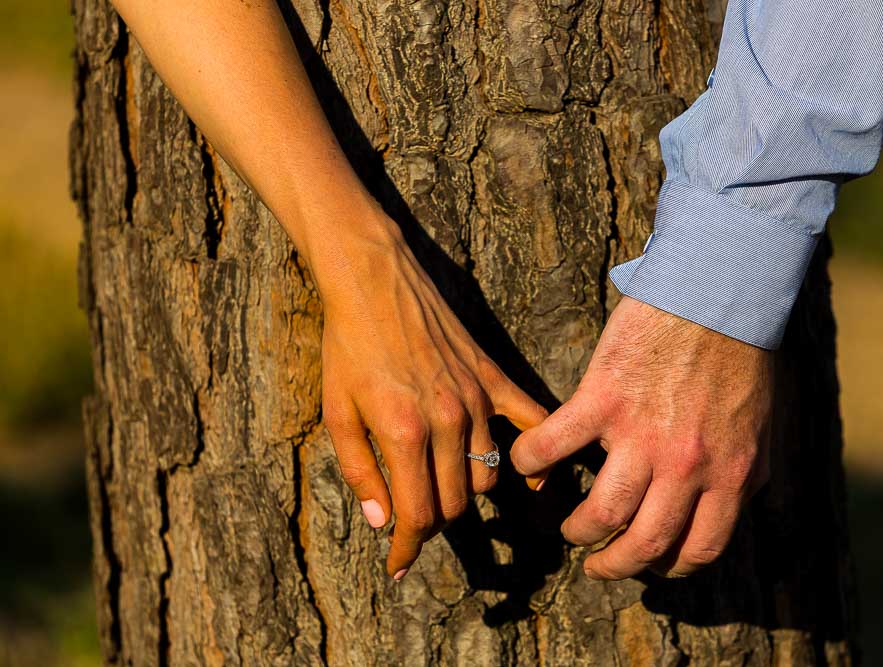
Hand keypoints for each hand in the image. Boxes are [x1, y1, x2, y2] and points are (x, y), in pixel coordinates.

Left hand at [311, 207, 547, 579]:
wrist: (375, 282)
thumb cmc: (347, 347)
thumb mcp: (336, 413)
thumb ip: (359, 472)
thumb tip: (381, 523)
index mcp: (405, 433)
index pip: (418, 516)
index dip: (406, 550)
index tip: (397, 568)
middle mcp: (448, 422)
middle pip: (455, 504)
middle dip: (431, 523)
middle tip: (410, 522)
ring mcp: (477, 400)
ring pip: (486, 477)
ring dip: (464, 495)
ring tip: (441, 490)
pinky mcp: (493, 379)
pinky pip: (532, 424)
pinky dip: (538, 458)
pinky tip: (537, 482)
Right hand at [510, 297, 771, 578]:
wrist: (717, 291)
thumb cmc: (740, 355)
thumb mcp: (760, 428)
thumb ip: (743, 473)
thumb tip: (735, 507)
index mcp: (728, 474)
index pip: (698, 550)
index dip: (669, 568)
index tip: (650, 565)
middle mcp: (686, 466)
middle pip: (644, 545)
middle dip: (615, 566)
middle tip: (597, 564)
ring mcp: (641, 434)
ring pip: (601, 512)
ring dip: (579, 530)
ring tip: (569, 528)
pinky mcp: (602, 398)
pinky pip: (553, 446)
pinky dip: (532, 463)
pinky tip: (528, 468)